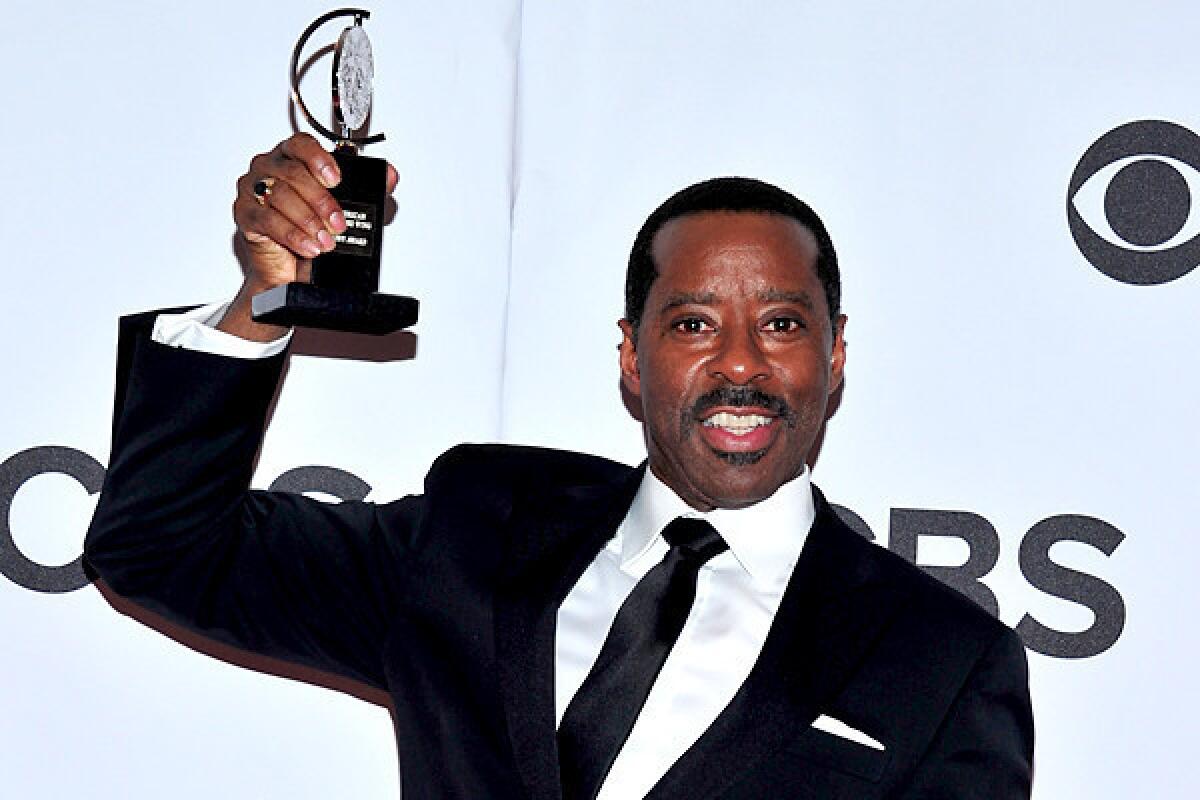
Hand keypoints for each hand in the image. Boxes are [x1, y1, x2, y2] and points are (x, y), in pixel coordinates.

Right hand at [220, 133, 398, 339]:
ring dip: (309, 221)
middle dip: (321, 201)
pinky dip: (293, 235)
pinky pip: (267, 220)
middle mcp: (269, 168)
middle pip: (293, 173)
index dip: (319, 159)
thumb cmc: (313, 230)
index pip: (301, 143)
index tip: (336, 179)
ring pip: (280, 196)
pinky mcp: (244, 214)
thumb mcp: (345, 208)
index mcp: (292, 156)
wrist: (291, 268)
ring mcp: (253, 189)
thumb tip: (389, 174)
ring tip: (326, 240)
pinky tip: (308, 246)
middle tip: (338, 223)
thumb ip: (368, 188)